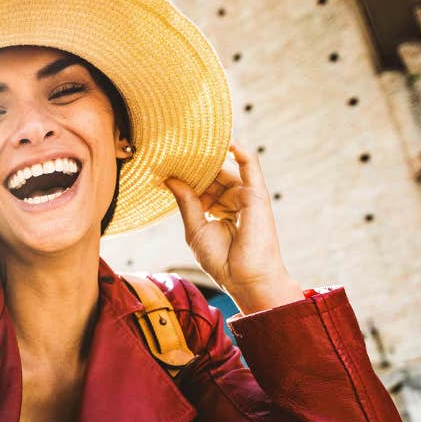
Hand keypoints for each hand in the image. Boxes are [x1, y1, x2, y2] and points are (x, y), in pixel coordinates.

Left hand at [163, 140, 302, 313]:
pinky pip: (251, 167)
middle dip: (195, 164)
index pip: (201, 187)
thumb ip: (187, 202)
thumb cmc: (222, 261)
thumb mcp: (196, 229)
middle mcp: (233, 201)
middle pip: (212, 175)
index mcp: (218, 210)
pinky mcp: (257, 195)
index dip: (185, 177)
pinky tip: (228, 142)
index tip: (164, 164)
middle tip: (173, 148)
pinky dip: (242, 152)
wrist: (245, 279)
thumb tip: (170, 179)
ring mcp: (246, 197)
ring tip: (190, 142)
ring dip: (210, 157)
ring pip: (226, 169)